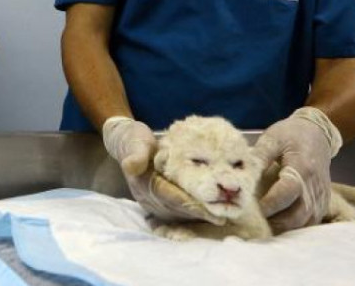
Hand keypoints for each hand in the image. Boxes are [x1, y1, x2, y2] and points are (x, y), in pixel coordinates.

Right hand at [102, 117, 224, 224]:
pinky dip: (195, 212)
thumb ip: (135, 154)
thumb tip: (131, 167)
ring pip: (180, 214)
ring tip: (224, 214)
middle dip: (202, 214)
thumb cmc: (134, 140)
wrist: (126, 143)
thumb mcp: (135, 141)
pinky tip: (212, 211)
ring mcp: (154, 203)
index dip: (193, 207)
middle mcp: (149, 199)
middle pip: (179, 210)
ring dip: (201, 215)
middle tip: (228, 215)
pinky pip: (179, 212)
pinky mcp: (160, 202)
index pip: (172, 199)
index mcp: (145, 185)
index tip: (214, 215)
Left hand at [252, 106, 341, 233]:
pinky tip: (277, 224)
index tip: (251, 208)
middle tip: (253, 222)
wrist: (318, 134)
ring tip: (262, 226)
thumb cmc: (292, 135)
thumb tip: (241, 174)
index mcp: (302, 168)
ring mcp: (321, 197)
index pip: (287, 192)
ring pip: (304, 222)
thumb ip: (259, 156)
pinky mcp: (322, 203)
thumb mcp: (273, 138)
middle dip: (275, 221)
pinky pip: (310, 222)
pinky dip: (294, 227)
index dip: (270, 203)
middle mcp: (314, 186)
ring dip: (284, 228)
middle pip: (298, 214)